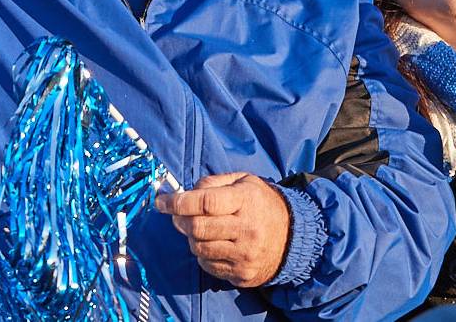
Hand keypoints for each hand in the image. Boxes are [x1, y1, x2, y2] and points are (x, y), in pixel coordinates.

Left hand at [156, 172, 289, 287]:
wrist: (293, 238)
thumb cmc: (262, 204)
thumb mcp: (244, 182)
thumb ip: (214, 183)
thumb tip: (185, 192)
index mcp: (247, 200)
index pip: (205, 202)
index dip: (178, 202)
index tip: (162, 202)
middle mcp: (247, 229)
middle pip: (197, 227)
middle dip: (179, 220)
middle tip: (177, 215)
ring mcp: (245, 254)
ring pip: (198, 248)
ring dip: (191, 238)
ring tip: (200, 229)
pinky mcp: (241, 273)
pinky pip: (207, 265)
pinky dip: (202, 254)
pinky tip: (213, 244)